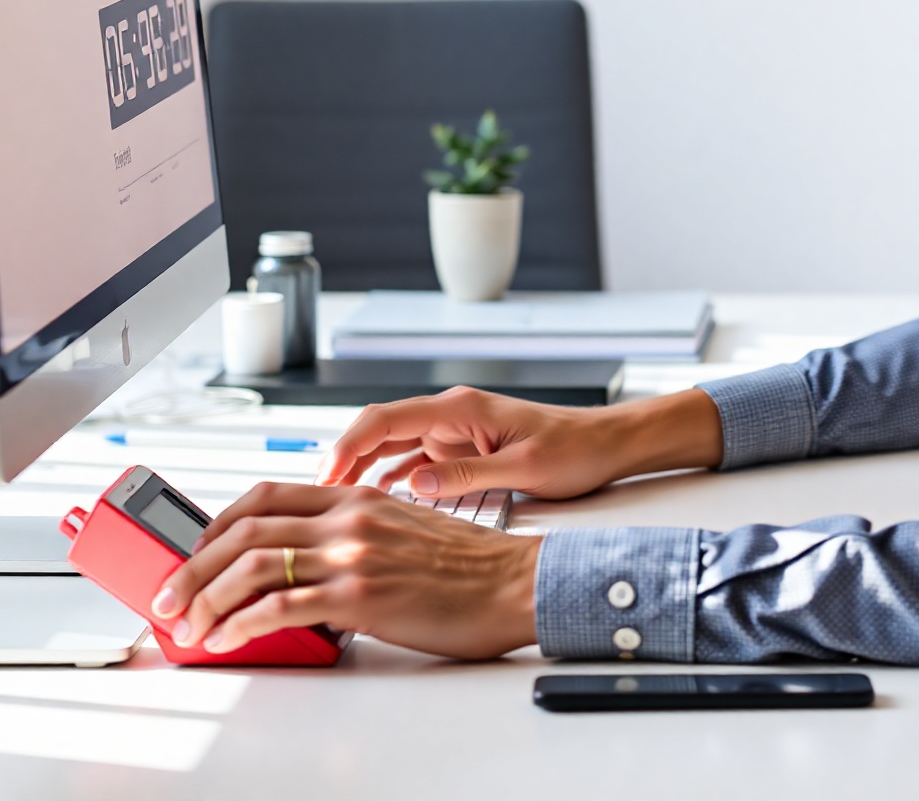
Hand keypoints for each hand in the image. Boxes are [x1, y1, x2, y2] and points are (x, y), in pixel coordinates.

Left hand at [150, 481, 539, 658]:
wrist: (513, 582)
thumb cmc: (467, 565)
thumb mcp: (404, 529)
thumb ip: (355, 536)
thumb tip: (307, 571)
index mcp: (358, 496)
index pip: (267, 495)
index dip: (218, 525)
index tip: (194, 555)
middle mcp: (350, 516)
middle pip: (246, 528)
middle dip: (192, 566)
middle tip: (167, 597)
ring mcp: (353, 554)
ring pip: (253, 565)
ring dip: (205, 599)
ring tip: (186, 626)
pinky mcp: (359, 596)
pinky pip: (281, 608)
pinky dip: (240, 626)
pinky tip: (226, 641)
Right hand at [321, 384, 722, 500]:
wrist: (606, 445)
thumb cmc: (574, 452)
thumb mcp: (523, 470)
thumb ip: (466, 475)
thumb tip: (411, 483)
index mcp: (462, 409)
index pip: (387, 418)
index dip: (348, 445)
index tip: (323, 476)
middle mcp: (452, 415)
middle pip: (380, 430)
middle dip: (343, 460)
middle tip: (312, 502)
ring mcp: (455, 432)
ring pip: (391, 447)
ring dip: (360, 472)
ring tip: (329, 509)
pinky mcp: (461, 451)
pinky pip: (412, 461)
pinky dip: (387, 480)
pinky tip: (370, 506)